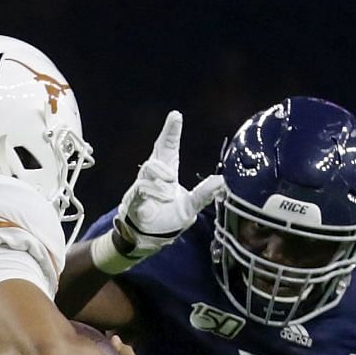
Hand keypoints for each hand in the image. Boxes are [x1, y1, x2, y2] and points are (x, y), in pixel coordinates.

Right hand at [104, 111, 225, 262]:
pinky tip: (159, 195)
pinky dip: (149, 191)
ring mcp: (142, 186)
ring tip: (169, 188)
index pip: (168, 148)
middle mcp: (153, 176)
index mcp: (167, 172)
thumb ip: (204, 194)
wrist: (149, 239)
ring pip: (149, 169)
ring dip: (161, 175)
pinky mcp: (134, 201)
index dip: (171, 132)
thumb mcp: (191, 206)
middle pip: (158, 151)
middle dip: (167, 136)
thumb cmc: (169, 217)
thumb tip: (222, 181)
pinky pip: (139, 190)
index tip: (176, 115)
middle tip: (176, 120)